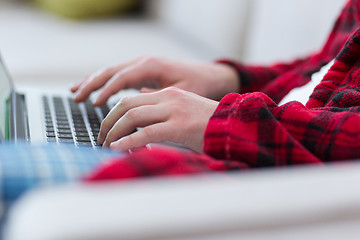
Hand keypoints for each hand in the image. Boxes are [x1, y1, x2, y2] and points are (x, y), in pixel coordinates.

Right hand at [71, 56, 238, 104]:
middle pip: (110, 71)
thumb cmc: (196, 84)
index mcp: (151, 66)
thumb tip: (137, 105)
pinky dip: (101, 81)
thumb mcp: (180, 92)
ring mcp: (140, 66)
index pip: (122, 77)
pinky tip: (89, 87)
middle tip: (76, 98)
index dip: (107, 90)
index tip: (95, 104)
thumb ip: (158, 97)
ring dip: (91, 81)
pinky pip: (116, 75)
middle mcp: (142, 62)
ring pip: (110, 71)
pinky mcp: (140, 72)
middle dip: (91, 83)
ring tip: (74, 92)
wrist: (207, 75)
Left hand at [98, 87, 217, 152]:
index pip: (131, 99)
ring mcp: (174, 111)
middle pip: (126, 105)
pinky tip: (117, 148)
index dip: (113, 113)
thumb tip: (141, 122)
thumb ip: (162, 112)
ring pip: (133, 117)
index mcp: (168, 94)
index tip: (107, 128)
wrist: (235, 125)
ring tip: (105, 145)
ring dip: (114, 132)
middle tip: (101, 137)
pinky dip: (129, 141)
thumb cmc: (209, 123)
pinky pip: (147, 133)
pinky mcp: (180, 126)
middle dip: (108, 121)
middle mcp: (169, 98)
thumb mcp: (182, 112)